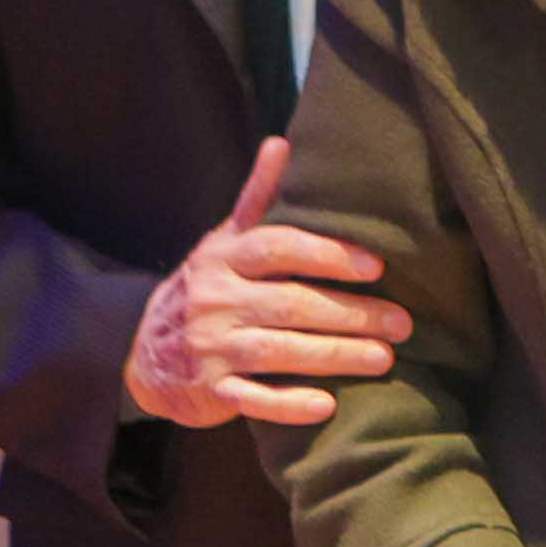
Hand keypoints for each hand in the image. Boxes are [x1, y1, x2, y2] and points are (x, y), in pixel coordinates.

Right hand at [124, 138, 407, 429]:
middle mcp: (214, 301)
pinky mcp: (210, 391)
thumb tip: (283, 142)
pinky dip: (289, 404)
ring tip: (385, 358)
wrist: (143, 351)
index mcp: (222, 259)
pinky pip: (252, 400)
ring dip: (335, 356)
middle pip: (289, 304)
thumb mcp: (223, 242)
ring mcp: (210, 348)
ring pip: (278, 352)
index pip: (276, 248)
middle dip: (350, 313)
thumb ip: (257, 200)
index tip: (376, 266)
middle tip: (402, 322)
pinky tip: (328, 404)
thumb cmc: (206, 289)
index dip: (326, 255)